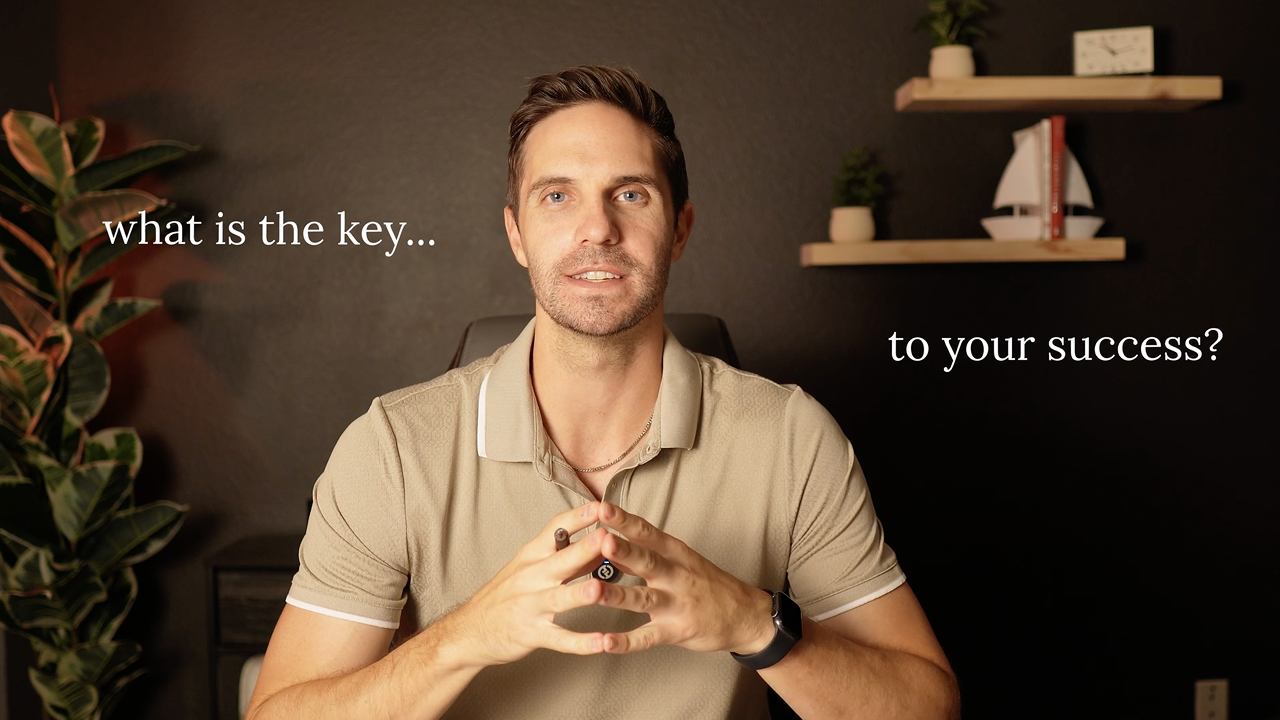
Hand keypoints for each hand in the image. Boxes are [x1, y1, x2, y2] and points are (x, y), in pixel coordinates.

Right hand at [444, 502, 612, 667]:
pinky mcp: (531, 634)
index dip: (578, 517)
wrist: (468, 631)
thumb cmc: (504, 596)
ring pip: (558, 598)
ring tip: (600, 590)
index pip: (555, 529)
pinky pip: (559, 639)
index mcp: (532, 556)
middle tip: (607, 537)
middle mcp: (531, 578)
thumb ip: (566, 557)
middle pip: (561, 560)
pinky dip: (580, 643)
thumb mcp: (529, 568)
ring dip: (580, 594)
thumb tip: (601, 545)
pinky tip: (601, 643)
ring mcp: (530, 606)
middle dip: (585, 548)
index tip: (601, 506)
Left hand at [591, 501, 774, 654]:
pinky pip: (647, 638)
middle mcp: (676, 576)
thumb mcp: (682, 561)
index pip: (648, 533)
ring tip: (592, 591)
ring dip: (617, 595)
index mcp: (676, 554)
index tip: (603, 507)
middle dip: (623, 551)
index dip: (625, 520)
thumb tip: (610, 542)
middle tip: (601, 539)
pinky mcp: (676, 631)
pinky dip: (626, 642)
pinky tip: (605, 643)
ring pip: (642, 599)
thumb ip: (644, 554)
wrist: (747, 615)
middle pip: (646, 561)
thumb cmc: (709, 584)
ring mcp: (676, 605)